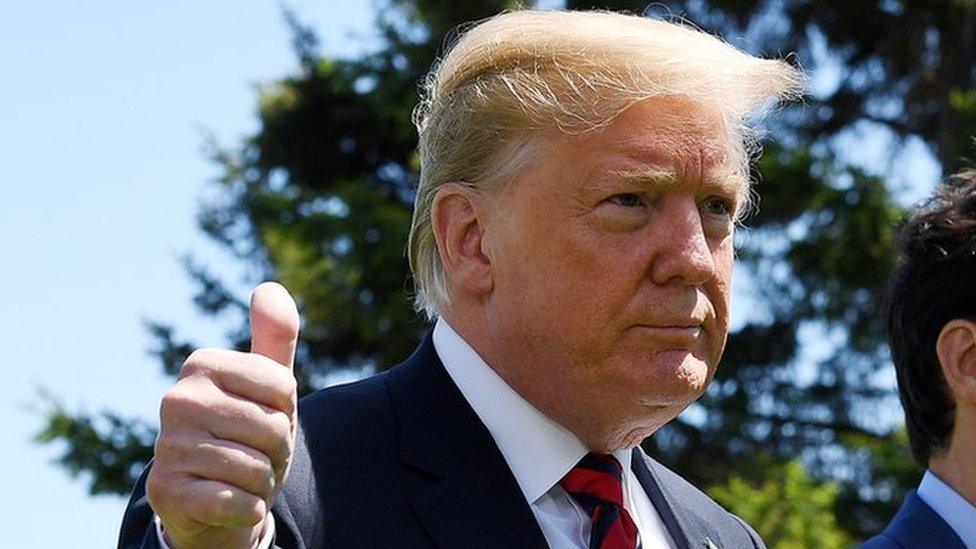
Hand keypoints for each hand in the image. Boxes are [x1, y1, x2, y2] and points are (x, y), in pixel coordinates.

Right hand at [146, 282, 299, 548]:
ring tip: (242, 477)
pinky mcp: (165, 491)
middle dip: (277, 451)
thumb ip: (275, 336)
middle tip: (256, 454)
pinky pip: (236, 501)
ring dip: (263, 482)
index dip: (287, 412)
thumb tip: (269, 287)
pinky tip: (232, 502)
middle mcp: (176, 399)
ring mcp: (166, 445)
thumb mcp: (268, 384)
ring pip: (255, 468)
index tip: (266, 417)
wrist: (215, 496)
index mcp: (201, 365)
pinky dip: (248, 508)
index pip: (283, 388)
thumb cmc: (249, 432)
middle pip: (272, 428)